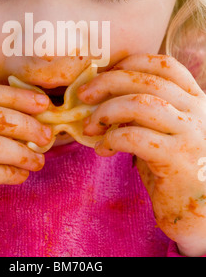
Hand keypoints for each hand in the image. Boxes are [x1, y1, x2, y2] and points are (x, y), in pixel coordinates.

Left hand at [77, 53, 205, 255]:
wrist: (201, 213)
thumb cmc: (175, 168)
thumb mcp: (166, 130)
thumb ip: (146, 109)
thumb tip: (101, 92)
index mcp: (195, 98)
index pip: (165, 65)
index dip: (131, 63)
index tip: (106, 73)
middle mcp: (198, 111)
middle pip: (145, 81)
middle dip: (107, 83)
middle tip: (84, 96)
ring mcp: (191, 134)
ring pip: (139, 104)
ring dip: (106, 111)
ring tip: (89, 125)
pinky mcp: (178, 159)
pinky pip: (134, 137)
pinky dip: (111, 139)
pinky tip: (102, 149)